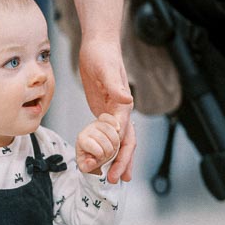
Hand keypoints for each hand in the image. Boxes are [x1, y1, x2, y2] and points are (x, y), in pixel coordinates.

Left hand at [78, 37, 134, 183]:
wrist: (99, 43)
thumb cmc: (102, 54)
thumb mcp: (106, 70)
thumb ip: (116, 87)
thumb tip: (126, 101)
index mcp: (122, 106)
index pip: (124, 137)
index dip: (121, 156)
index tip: (115, 172)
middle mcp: (120, 111)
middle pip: (126, 142)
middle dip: (123, 162)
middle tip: (117, 180)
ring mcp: (113, 111)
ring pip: (119, 140)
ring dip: (118, 158)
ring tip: (116, 176)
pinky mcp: (103, 108)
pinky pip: (108, 132)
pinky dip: (107, 146)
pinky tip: (103, 156)